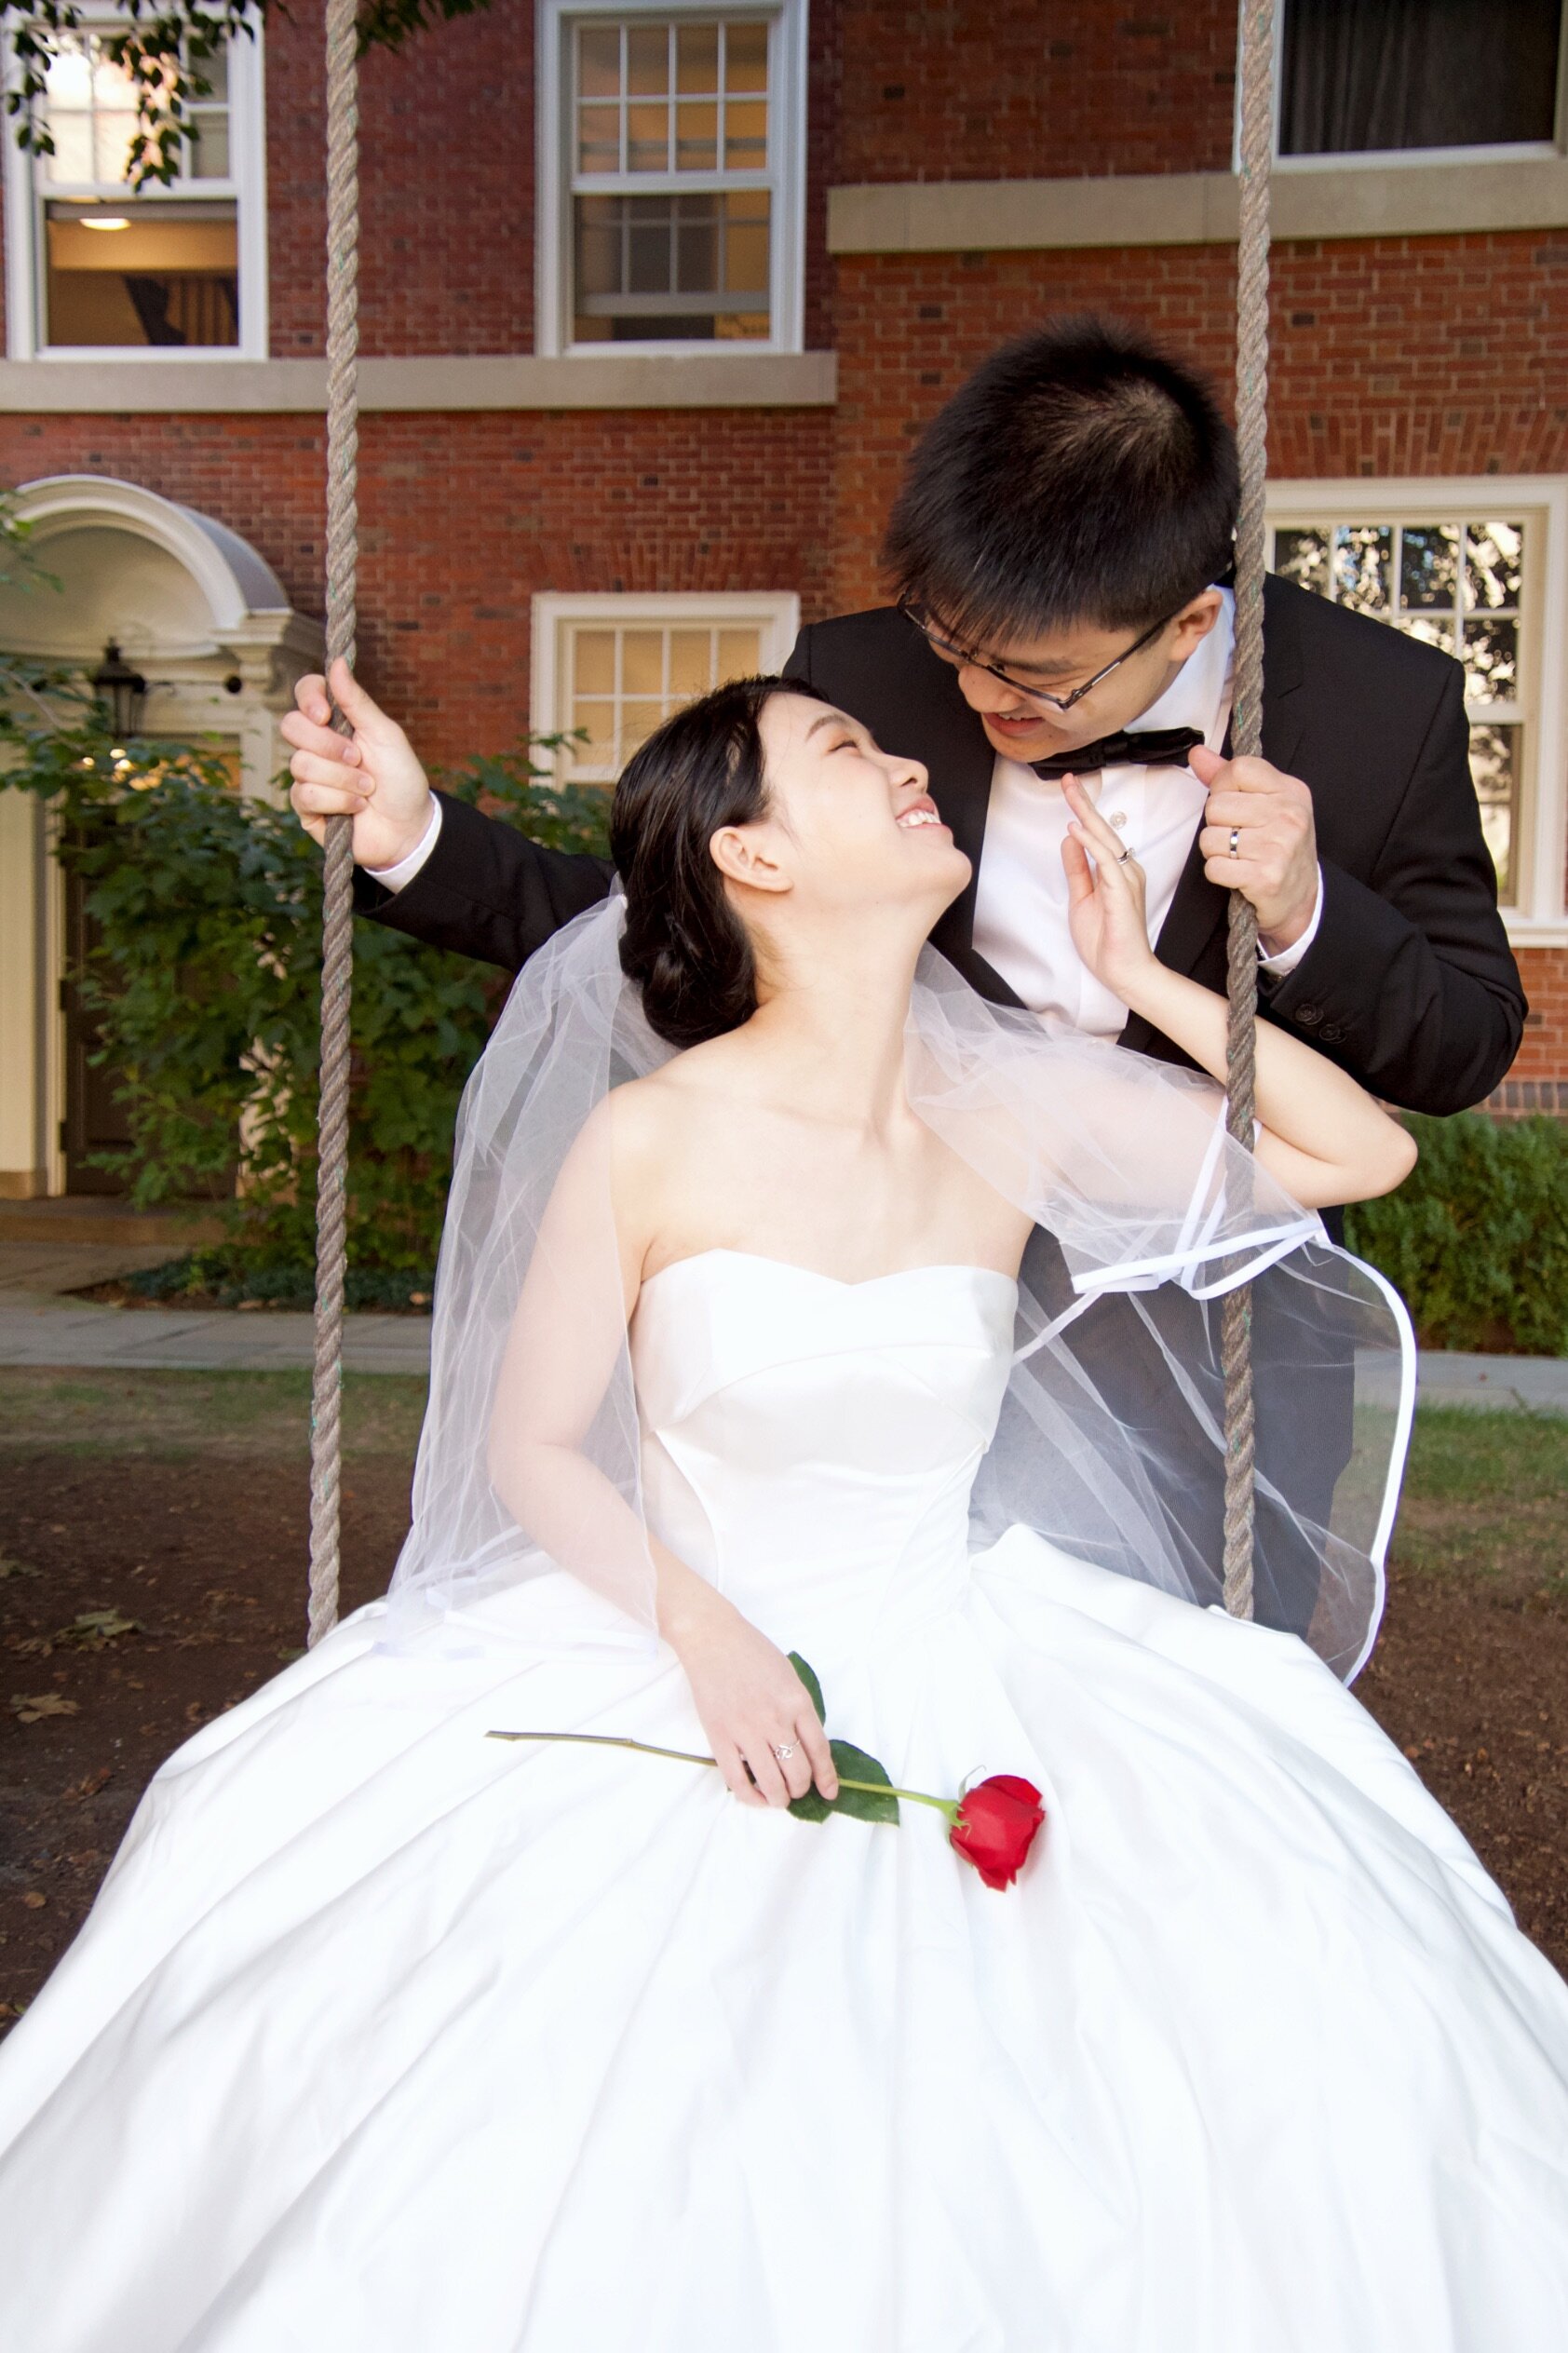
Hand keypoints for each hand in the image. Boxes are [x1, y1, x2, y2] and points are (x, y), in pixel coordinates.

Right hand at [281, 657, 433, 871]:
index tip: (325, 714)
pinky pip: (305, 795)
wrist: (409, 827)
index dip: (308, 699)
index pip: (304, 693)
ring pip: (301, 764)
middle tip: (358, 759)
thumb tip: (337, 661)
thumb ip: (358, 701)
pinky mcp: (306, 807)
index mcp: (336, 721)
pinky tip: (357, 807)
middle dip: (327, 745)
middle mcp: (317, 745)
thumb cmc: (401, 778)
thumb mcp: (386, 735)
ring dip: (342, 779)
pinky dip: (337, 801)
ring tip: (367, 789)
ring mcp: (309, 776)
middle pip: (291, 726)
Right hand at [665, 1587, 837, 1809]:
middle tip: (797, 1789)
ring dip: (779, 1798)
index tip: (829, 1792)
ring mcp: (746, 1730)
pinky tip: (756, 1797)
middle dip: (800, 1789)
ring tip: (779, 1798)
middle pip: (798, 1772)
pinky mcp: (719, 1737)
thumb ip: (799, 1709)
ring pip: (771, 1782)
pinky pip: (737, 1780)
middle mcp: (775, 1720)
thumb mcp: (789, 1676)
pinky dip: (750, 1797)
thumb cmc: (752, 1652)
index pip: (819, 1750)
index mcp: (797, 1702)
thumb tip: (806, 1746)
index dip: (826, 1777)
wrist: (712, 1639)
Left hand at [1061, 776, 1159, 1002]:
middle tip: (1068, 780)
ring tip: (1070, 795)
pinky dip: (1091, 844)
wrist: (1124, 973)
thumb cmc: (1106, 941)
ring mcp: (1126, 881)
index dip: (1084, 811)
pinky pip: (1107, 862)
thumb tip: (1069, 841)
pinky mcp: (1122, 894)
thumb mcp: (1082, 898)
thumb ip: (1077, 869)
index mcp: (1116, 872)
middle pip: (1103, 830)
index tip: (1069, 789)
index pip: (1098, 835)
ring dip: (1087, 816)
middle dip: (1085, 803)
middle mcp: (1125, 871)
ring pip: (1106, 840)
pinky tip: (1076, 830)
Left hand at [1190, 745, 1318, 951]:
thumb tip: (1197, 753)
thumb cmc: (1280, 849)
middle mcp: (1289, 815)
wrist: (1303, 900)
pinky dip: (1218, 874)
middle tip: (1238, 838)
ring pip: (1210, 838)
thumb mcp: (1267, 805)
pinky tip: (1238, 875)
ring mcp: (1279, 846)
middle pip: (1216, 805)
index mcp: (1290, 791)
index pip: (1238, 769)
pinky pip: (1214, 867)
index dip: (1222, 787)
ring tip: (1238, 857)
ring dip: (1216, 852)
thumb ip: (1229, 778)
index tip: (1233, 805)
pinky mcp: (1265, 877)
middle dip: (1217, 825)